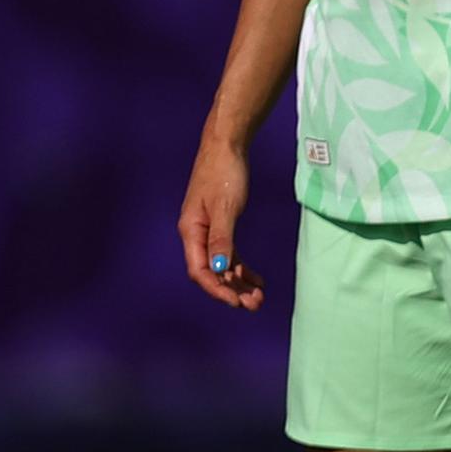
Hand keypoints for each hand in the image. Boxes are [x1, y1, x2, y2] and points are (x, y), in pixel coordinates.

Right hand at [179, 133, 261, 309]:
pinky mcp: (220, 224)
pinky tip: (257, 278)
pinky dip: (241, 266)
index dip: (217, 289)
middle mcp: (196, 234)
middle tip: (255, 305)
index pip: (200, 270)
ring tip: (259, 297)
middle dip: (232, 290)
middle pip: (212, 271)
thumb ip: (221, 239)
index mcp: (191, 231)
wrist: (226, 147)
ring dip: (239, 281)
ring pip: (222, 264)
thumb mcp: (225, 208)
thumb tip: (218, 269)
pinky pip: (228, 253)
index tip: (237, 302)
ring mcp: (208, 230)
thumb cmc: (224, 174)